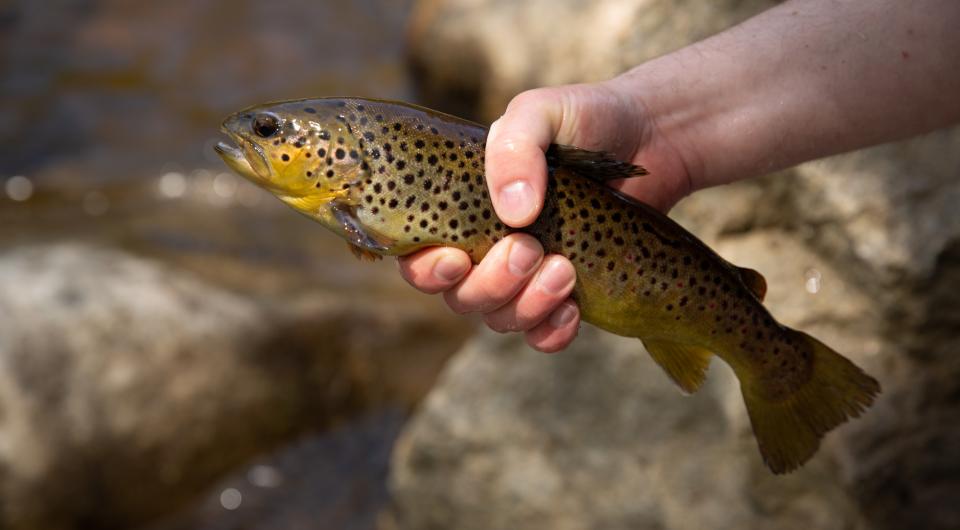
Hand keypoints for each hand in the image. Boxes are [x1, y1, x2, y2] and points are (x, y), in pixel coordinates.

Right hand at [398, 80, 694, 351]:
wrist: (650, 137)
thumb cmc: (583, 118)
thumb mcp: (542, 112)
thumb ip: (515, 147)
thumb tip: (514, 214)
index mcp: (459, 208)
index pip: (418, 256)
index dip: (426, 270)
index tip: (456, 258)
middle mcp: (484, 247)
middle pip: (461, 296)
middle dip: (490, 283)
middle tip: (529, 248)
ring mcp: (525, 276)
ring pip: (501, 318)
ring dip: (527, 305)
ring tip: (565, 268)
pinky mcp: (564, 295)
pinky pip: (542, 335)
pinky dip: (552, 331)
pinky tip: (572, 309)